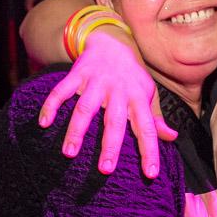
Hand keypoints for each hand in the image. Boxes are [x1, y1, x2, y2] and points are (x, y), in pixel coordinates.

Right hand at [37, 29, 175, 177]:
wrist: (111, 42)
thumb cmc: (131, 77)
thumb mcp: (147, 94)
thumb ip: (156, 119)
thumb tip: (172, 138)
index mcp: (138, 98)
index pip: (147, 127)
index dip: (150, 150)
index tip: (150, 174)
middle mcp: (118, 90)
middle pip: (114, 121)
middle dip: (110, 146)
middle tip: (105, 170)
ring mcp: (96, 81)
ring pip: (85, 108)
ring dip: (76, 131)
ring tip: (69, 153)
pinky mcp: (77, 74)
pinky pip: (61, 90)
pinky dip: (51, 106)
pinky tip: (44, 123)